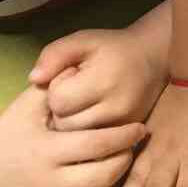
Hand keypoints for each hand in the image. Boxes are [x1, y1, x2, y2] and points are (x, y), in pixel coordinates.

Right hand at [0, 86, 146, 186]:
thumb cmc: (8, 130)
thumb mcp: (28, 105)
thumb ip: (56, 87)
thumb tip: (81, 68)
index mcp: (46, 150)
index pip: (99, 145)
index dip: (125, 137)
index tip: (140, 128)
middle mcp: (46, 183)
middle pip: (104, 176)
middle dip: (125, 160)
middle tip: (132, 148)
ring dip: (111, 183)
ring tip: (117, 164)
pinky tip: (97, 183)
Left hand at [29, 14, 169, 130]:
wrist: (153, 57)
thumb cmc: (113, 48)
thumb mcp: (82, 40)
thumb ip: (54, 55)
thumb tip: (34, 79)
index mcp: (104, 81)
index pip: (59, 101)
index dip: (56, 90)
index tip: (68, 78)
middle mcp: (117, 107)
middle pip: (66, 124)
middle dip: (62, 111)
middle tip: (73, 94)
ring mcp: (124, 125)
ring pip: (78, 138)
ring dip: (73, 125)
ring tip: (82, 107)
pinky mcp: (129, 137)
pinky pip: (96, 146)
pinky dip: (88, 134)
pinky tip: (91, 119)